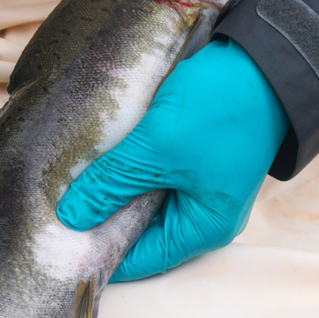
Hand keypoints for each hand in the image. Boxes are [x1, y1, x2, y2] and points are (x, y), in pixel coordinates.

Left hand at [56, 38, 288, 281]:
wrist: (264, 57)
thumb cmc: (219, 110)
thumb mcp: (156, 149)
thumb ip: (111, 185)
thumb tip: (71, 217)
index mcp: (202, 229)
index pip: (141, 260)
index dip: (100, 255)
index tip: (59, 248)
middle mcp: (202, 215)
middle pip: (140, 231)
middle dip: (100, 222)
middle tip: (54, 217)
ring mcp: (198, 186)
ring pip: (141, 201)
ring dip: (111, 193)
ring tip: (66, 190)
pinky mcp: (191, 159)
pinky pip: (149, 176)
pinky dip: (125, 172)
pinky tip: (94, 165)